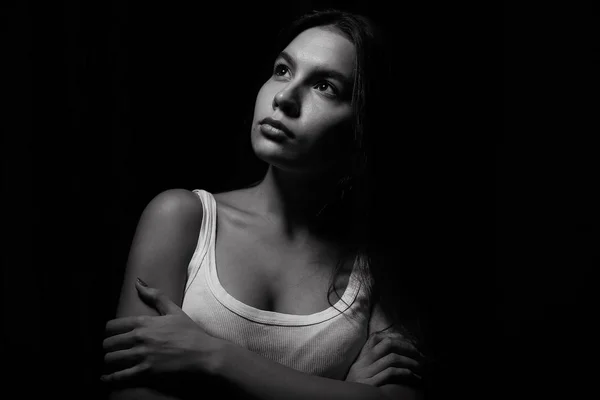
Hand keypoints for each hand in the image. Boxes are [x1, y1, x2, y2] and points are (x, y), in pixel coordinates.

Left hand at [101, 278, 217, 385]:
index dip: (108, 331)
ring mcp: (142, 355)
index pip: (113, 326)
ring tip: (111, 362)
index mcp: (144, 322)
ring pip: (111, 359)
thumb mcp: (173, 310)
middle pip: (109, 343)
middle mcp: (139, 338)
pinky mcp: (146, 372)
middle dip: (107, 347)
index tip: (109, 335)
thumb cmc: (190, 332)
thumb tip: (138, 282)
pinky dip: (110, 378)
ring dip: (109, 361)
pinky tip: (106, 378)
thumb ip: (155, 296)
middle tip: (110, 350)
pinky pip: (120, 376)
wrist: (203, 353)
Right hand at [345, 329, 424, 386]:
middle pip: (387, 344)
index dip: (395, 337)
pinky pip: (390, 373)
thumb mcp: (361, 374)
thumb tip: (392, 353)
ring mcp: (365, 374)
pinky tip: (413, 377)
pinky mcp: (370, 385)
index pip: (376, 338)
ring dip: (410, 362)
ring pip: (392, 358)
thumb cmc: (356, 391)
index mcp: (360, 359)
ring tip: (420, 367)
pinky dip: (405, 373)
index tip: (409, 344)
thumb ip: (371, 363)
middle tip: (419, 354)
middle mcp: (361, 364)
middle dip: (406, 347)